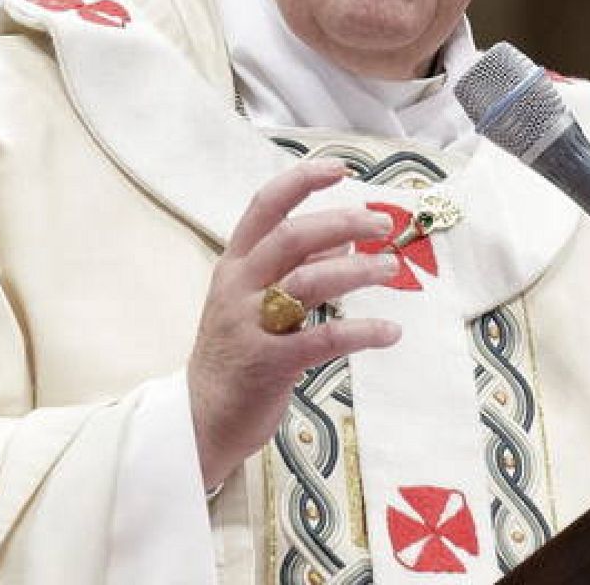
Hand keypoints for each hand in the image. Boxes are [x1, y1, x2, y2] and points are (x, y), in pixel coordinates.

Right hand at [187, 159, 402, 490]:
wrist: (197, 421)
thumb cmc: (234, 357)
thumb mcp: (253, 303)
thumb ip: (293, 268)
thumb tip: (341, 238)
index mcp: (234, 266)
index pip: (264, 207)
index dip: (301, 182)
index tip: (339, 167)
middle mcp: (238, 287)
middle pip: (292, 236)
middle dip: (342, 223)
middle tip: (382, 225)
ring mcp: (251, 325)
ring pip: (308, 281)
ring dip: (357, 271)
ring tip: (391, 270)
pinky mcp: (269, 364)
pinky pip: (323, 338)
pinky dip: (362, 332)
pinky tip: (389, 332)